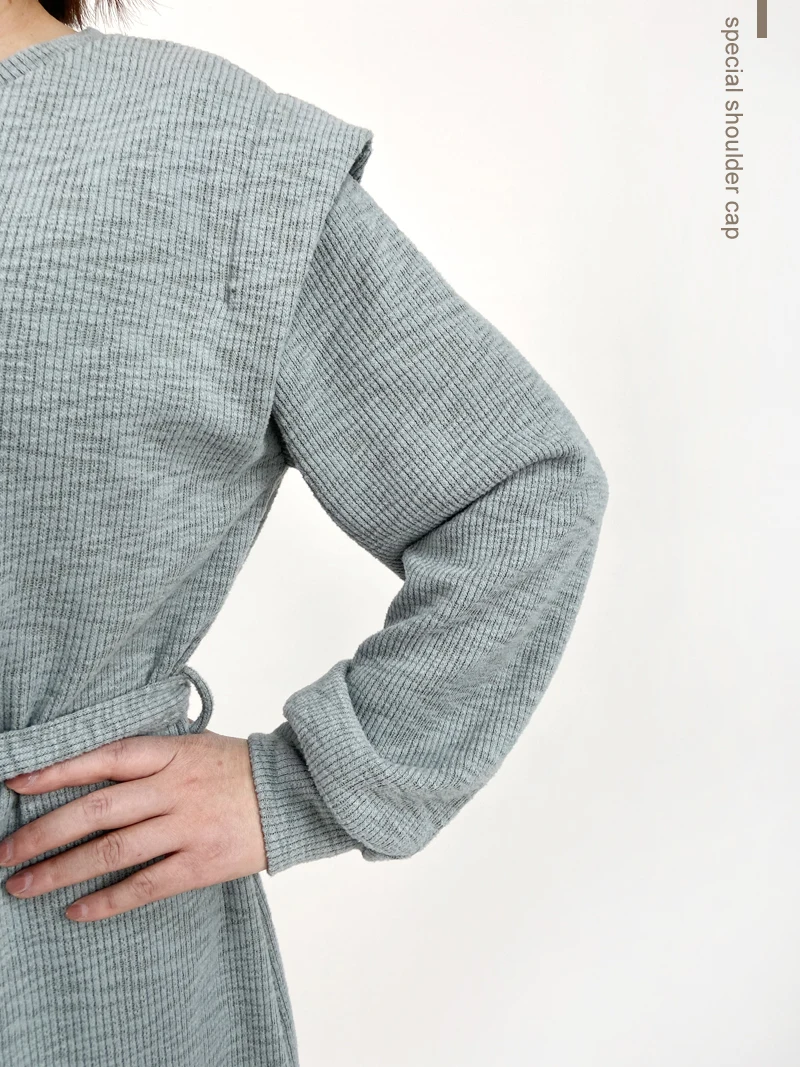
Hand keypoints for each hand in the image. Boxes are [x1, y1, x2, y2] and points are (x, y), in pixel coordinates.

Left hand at [0, 730, 267, 921]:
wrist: (296, 794)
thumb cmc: (237, 769)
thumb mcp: (193, 746)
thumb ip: (148, 757)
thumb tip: (89, 770)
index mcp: (171, 752)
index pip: (103, 758)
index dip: (57, 770)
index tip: (15, 783)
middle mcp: (174, 788)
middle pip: (96, 810)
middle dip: (42, 834)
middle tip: (4, 854)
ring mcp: (188, 827)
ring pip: (112, 851)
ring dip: (61, 871)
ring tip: (22, 886)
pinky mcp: (201, 864)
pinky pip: (144, 885)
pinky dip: (106, 901)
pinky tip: (76, 910)